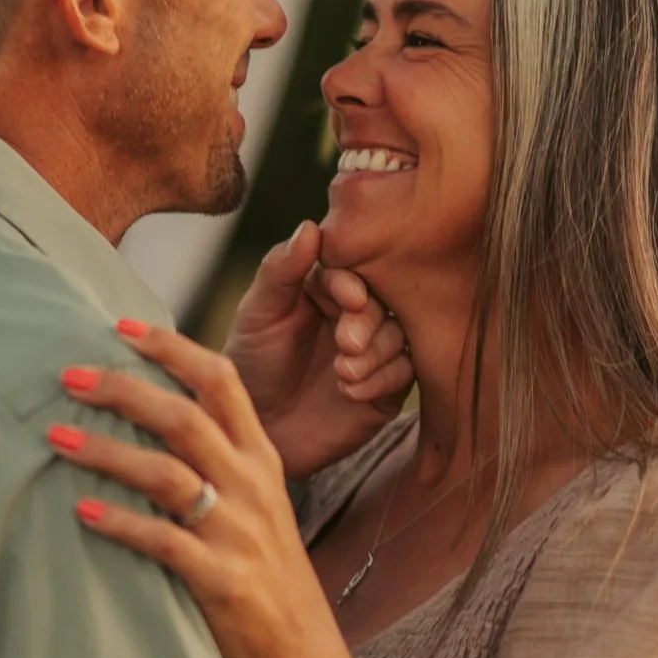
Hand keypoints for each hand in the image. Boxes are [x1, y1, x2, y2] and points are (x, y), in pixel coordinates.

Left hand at [54, 318, 350, 657]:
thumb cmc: (264, 578)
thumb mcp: (255, 506)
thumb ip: (215, 462)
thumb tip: (148, 415)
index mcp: (261, 459)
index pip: (221, 381)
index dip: (171, 348)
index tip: (119, 326)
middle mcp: (253, 486)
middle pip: (184, 416)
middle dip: (122, 389)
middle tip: (66, 374)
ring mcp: (239, 533)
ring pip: (167, 473)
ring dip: (106, 451)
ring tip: (53, 437)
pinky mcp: (222, 581)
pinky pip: (164, 543)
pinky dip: (121, 524)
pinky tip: (81, 513)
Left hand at [223, 221, 409, 477]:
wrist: (259, 429)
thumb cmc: (252, 365)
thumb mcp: (258, 315)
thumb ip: (280, 271)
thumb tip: (310, 227)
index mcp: (326, 285)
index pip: (352, 270)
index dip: (352, 283)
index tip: (348, 298)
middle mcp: (356, 312)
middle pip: (383, 301)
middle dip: (368, 322)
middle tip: (346, 344)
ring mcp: (376, 349)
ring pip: (399, 335)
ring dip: (375, 354)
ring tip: (343, 374)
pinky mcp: (388, 385)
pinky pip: (405, 373)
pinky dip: (382, 380)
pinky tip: (350, 392)